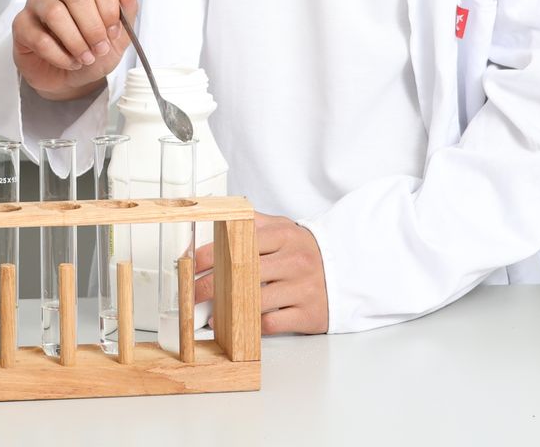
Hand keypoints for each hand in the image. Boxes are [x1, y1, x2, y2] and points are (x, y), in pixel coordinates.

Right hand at [11, 0, 137, 100]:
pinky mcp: (21, 24)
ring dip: (75, 41)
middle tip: (99, 49)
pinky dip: (59, 55)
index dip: (110, 9)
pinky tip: (69, 62)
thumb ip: (127, 8)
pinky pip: (38, 36)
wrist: (71, 77)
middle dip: (93, 28)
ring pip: (55, 12)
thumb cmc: (93, 50)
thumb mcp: (119, 35)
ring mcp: (37, 2)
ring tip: (85, 58)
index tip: (114, 32)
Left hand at [192, 213, 328, 334]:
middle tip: (192, 291)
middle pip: (244, 272)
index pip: (240, 241)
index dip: (212, 253)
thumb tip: (220, 215)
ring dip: (228, 307)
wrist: (348, 271)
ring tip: (209, 311)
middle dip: (211, 283)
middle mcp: (294, 261)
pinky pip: (272, 322)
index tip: (191, 263)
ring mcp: (302, 289)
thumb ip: (254, 222)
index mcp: (285, 236)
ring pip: (257, 299)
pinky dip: (250, 325)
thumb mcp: (285, 228)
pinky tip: (235, 324)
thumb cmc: (307, 251)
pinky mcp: (308, 314)